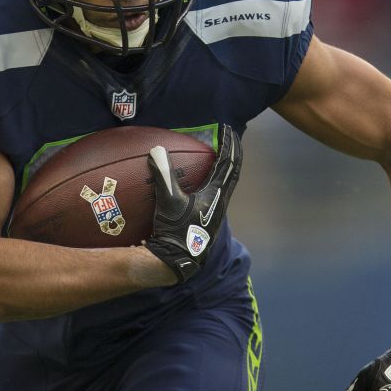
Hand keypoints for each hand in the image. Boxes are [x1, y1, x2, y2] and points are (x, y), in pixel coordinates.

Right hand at [144, 124, 241, 281]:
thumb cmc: (175, 232)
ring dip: (226, 166)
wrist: (176, 261)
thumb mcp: (168, 201)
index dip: (229, 145)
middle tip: (230, 137)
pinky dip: (214, 178)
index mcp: (216, 195)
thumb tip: (157, 150)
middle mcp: (220, 201)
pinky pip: (216, 190)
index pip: (228, 164)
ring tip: (221, 154)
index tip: (228, 129)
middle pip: (232, 171)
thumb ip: (164, 175)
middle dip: (233, 153)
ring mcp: (215, 210)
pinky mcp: (207, 217)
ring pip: (226, 182)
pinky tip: (203, 179)